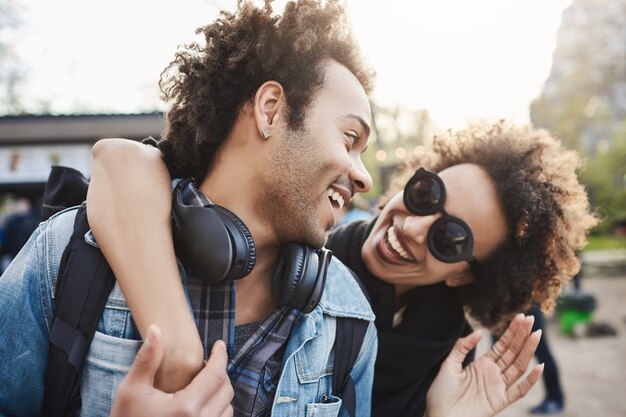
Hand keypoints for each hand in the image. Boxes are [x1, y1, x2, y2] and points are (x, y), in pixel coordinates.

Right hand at [111, 325, 233, 416]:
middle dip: (220, 372)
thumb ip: (147, 359)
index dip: (221, 356)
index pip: (215, 376)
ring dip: (220, 392)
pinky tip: (202, 402)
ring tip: (203, 383)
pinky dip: (218, 409)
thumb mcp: (131, 390)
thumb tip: (156, 329)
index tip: (220, 344)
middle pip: (225, 390)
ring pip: (227, 408)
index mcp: (185, 409)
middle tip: (206, 363)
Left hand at [425, 313, 542, 416]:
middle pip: (512, 352)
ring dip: (528, 351)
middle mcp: (493, 374)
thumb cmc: (441, 393)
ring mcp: (498, 387)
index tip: (521, 317)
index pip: (501, 345)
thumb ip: (462, 347)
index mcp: (482, 364)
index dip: (512, 332)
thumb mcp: (449, 365)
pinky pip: (519, 390)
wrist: (440, 416)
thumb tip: (479, 331)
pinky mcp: (500, 401)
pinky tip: (538, 366)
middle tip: (532, 319)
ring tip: (536, 335)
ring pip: (518, 366)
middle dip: (522, 336)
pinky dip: (530, 380)